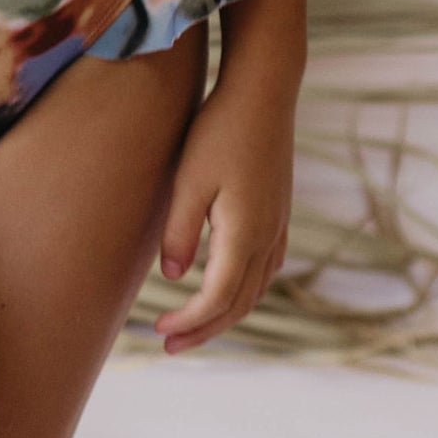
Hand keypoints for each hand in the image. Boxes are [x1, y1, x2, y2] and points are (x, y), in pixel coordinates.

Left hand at [153, 67, 294, 352]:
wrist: (264, 91)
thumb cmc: (220, 129)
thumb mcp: (189, 180)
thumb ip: (180, 232)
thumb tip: (175, 278)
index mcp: (245, 233)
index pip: (217, 297)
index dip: (189, 322)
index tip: (159, 332)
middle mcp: (268, 236)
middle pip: (239, 303)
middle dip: (204, 329)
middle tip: (169, 346)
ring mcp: (278, 225)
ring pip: (255, 289)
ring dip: (225, 314)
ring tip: (193, 326)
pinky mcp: (278, 213)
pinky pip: (265, 269)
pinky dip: (243, 291)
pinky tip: (226, 288)